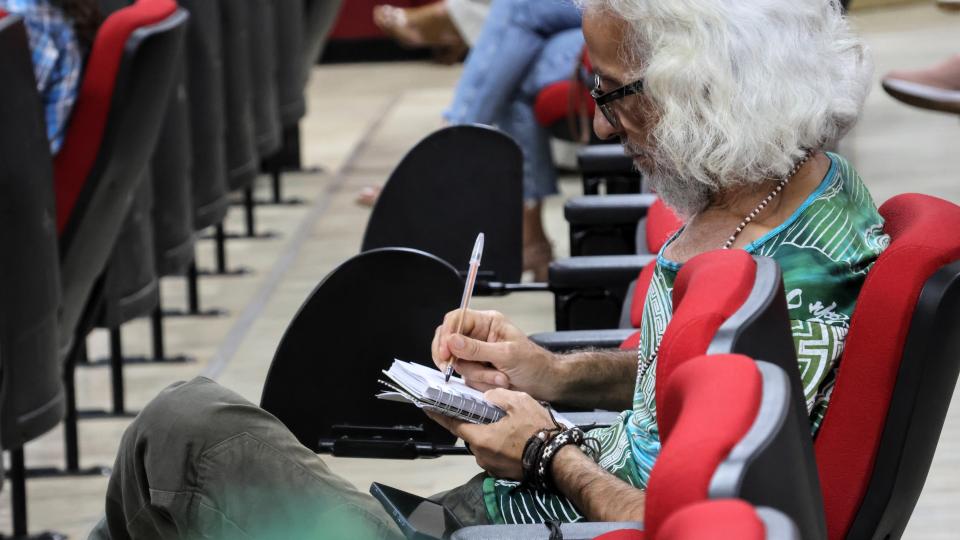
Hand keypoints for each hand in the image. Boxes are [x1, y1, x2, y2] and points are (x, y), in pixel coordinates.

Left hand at [427, 388, 555, 479]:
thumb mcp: (518, 402)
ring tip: (502, 422)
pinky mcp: (501, 472)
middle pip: (469, 433)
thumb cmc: (536, 431)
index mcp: (480, 437)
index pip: (452, 423)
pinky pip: (492, 453)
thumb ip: (497, 396)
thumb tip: (487, 396)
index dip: (439, 413)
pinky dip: (495, 444)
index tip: (426, 406)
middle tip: (479, 409)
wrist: (556, 460)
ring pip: (481, 443)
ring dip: (486, 433)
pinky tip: (510, 436)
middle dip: (471, 421)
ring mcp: (490, 465)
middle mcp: (480, 454)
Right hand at [431, 309, 558, 398]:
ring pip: (458, 363)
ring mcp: (476, 354)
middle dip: (454, 358)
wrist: (545, 383)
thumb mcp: (506, 354)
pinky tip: (498, 382)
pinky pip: (467, 377)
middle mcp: (478, 336)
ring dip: (478, 375)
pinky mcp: (477, 370)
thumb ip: (477, 349)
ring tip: (500, 377)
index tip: (445, 353)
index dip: (446, 334)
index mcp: (487, 322)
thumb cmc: (533, 363)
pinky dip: (481, 383)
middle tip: (453, 368)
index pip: (456, 319)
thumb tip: (452, 341)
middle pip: (449, 341)